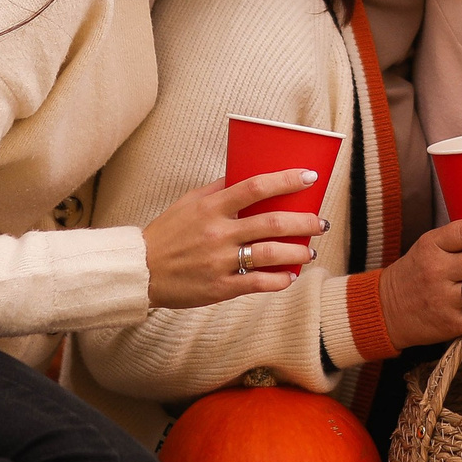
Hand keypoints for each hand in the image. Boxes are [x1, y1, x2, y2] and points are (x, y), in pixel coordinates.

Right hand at [142, 169, 328, 309]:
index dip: (286, 180)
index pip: (255, 187)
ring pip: (271, 254)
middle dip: (304, 222)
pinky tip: (290, 276)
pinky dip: (279, 280)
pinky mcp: (220, 287)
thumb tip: (248, 174)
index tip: (310, 176)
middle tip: (320, 222)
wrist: (141, 270)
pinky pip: (258, 283)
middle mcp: (218, 233)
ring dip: (298, 252)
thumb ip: (218, 189)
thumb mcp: (188, 203)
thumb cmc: (167, 233)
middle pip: (272, 223)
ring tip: (309, 251)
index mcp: (211, 207)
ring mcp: (220, 261)